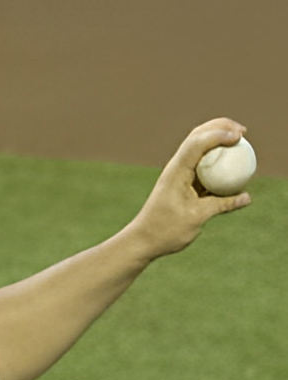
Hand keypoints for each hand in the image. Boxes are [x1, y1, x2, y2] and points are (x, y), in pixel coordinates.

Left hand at [128, 118, 251, 259]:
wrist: (142, 241)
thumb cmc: (165, 231)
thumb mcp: (197, 218)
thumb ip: (222, 205)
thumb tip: (247, 197)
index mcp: (176, 172)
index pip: (197, 143)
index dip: (219, 133)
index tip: (240, 137)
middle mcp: (176, 168)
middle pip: (198, 136)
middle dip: (221, 128)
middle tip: (243, 132)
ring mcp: (178, 174)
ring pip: (199, 148)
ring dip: (219, 141)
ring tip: (241, 142)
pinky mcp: (182, 184)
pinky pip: (202, 166)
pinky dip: (217, 161)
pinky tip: (232, 167)